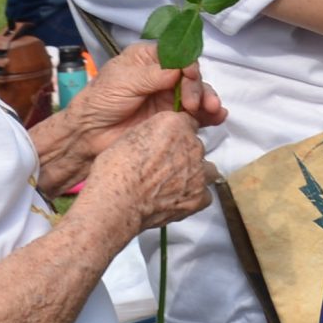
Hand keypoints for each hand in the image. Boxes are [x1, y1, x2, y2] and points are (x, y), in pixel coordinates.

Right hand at [76, 111, 213, 243]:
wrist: (117, 200)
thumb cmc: (115, 170)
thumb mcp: (130, 137)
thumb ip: (153, 135)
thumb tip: (158, 143)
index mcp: (173, 124)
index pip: (186, 123)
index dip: (176, 136)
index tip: (168, 145)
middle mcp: (191, 144)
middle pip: (196, 147)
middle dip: (184, 156)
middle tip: (164, 169)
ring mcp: (198, 171)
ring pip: (206, 169)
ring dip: (195, 175)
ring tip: (175, 184)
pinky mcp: (199, 196)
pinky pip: (206, 194)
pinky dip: (195, 197)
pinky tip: (178, 199)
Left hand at [80, 43, 226, 137]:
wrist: (90, 135)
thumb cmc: (101, 100)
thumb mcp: (124, 80)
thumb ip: (153, 75)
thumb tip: (181, 69)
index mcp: (149, 58)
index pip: (178, 55)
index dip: (188, 64)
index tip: (189, 76)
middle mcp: (164, 76)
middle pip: (192, 75)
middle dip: (198, 87)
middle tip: (193, 104)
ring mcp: (170, 98)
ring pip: (198, 95)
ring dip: (208, 100)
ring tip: (213, 111)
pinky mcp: (173, 119)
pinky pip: (197, 115)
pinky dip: (209, 115)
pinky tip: (218, 117)